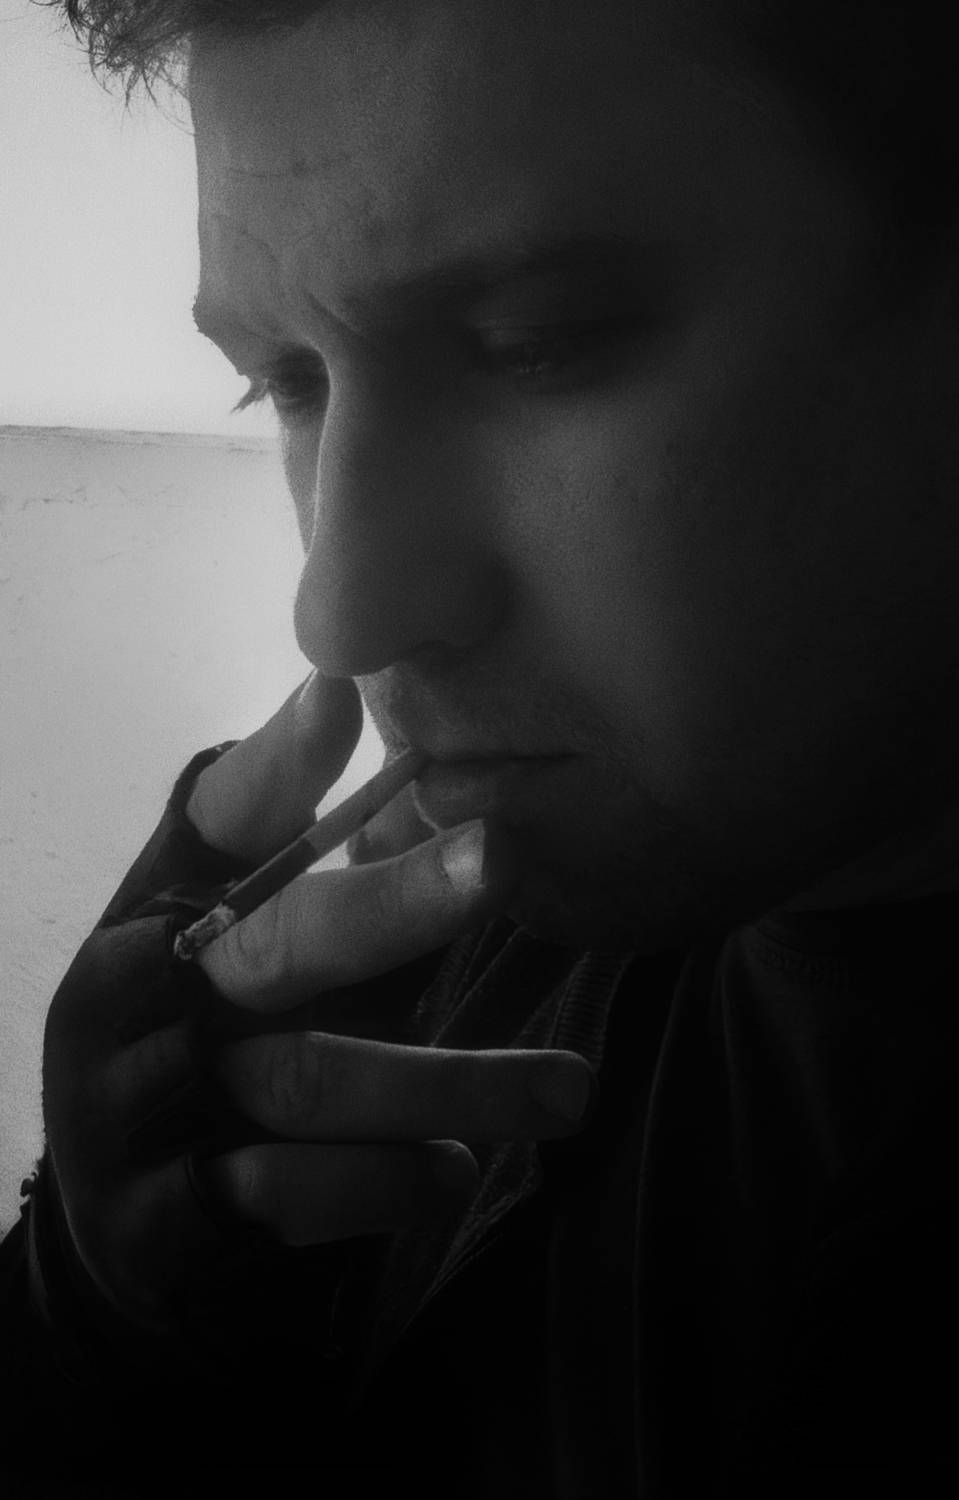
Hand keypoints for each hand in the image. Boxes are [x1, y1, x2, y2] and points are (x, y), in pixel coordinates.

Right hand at [41, 673, 594, 1343]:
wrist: (116, 1224)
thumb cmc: (193, 1038)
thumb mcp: (210, 931)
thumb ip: (273, 822)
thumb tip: (341, 682)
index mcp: (159, 911)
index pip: (223, 820)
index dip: (284, 762)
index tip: (350, 691)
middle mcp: (138, 999)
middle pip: (284, 942)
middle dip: (401, 901)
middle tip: (509, 860)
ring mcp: (141, 1111)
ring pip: (307, 1081)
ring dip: (448, 1084)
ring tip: (568, 1093)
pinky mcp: (165, 1219)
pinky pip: (282, 1193)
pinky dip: (376, 1184)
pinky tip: (449, 1176)